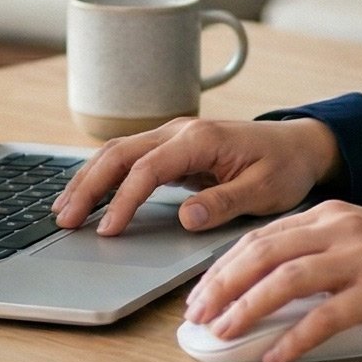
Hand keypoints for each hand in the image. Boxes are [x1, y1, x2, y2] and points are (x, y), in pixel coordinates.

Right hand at [52, 116, 340, 234]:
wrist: (298, 145)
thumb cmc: (284, 167)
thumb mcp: (265, 190)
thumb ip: (224, 202)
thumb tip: (186, 217)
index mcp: (200, 139)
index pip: (147, 169)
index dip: (124, 200)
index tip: (108, 230)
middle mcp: (179, 131)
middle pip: (118, 154)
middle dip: (88, 186)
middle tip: (65, 221)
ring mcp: (171, 136)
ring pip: (116, 152)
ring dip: (87, 180)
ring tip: (63, 211)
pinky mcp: (170, 148)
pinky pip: (127, 159)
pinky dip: (101, 176)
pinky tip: (86, 197)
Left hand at [184, 201, 361, 361]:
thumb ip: (320, 253)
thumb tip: (269, 289)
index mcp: (330, 214)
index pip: (261, 237)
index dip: (224, 267)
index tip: (200, 294)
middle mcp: (340, 229)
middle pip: (262, 254)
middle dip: (221, 286)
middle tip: (197, 316)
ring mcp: (360, 258)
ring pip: (285, 280)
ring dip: (247, 309)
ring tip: (222, 333)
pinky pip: (326, 317)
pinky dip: (294, 338)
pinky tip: (275, 356)